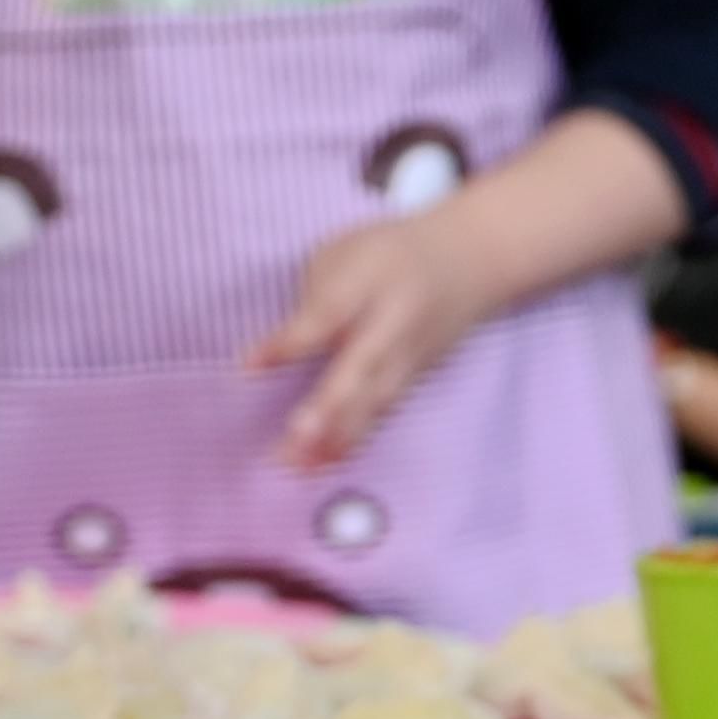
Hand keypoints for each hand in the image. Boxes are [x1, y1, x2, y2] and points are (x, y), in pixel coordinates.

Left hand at [251, 203, 497, 466]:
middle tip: (294, 439)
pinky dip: (355, 438)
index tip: (247, 368)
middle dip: (329, 406)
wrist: (470, 261)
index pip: (327, 315)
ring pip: (376, 400)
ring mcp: (410, 355)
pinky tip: (324, 461)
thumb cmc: (389, 255)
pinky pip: (383, 411)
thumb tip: (281, 350)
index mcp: (371, 280)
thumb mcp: (345, 252)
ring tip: (299, 466)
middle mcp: (394, 322)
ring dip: (338, 436)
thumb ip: (313, 297)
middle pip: (362, 367)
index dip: (289, 343)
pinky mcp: (415, 378)